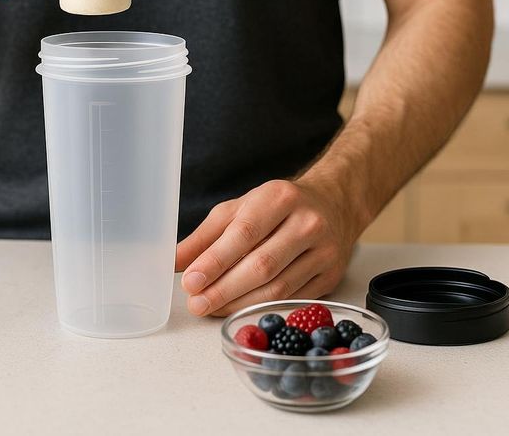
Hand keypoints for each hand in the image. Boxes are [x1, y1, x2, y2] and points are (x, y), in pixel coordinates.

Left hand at [174, 179, 359, 316]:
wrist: (333, 204)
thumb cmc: (277, 208)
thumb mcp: (239, 209)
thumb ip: (205, 236)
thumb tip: (174, 263)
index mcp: (279, 198)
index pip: (244, 233)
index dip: (216, 260)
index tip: (191, 281)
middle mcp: (307, 222)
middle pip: (262, 265)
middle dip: (224, 289)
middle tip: (197, 304)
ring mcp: (324, 251)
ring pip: (278, 288)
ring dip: (240, 304)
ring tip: (212, 309)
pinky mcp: (331, 275)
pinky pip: (293, 299)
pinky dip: (263, 308)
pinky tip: (240, 310)